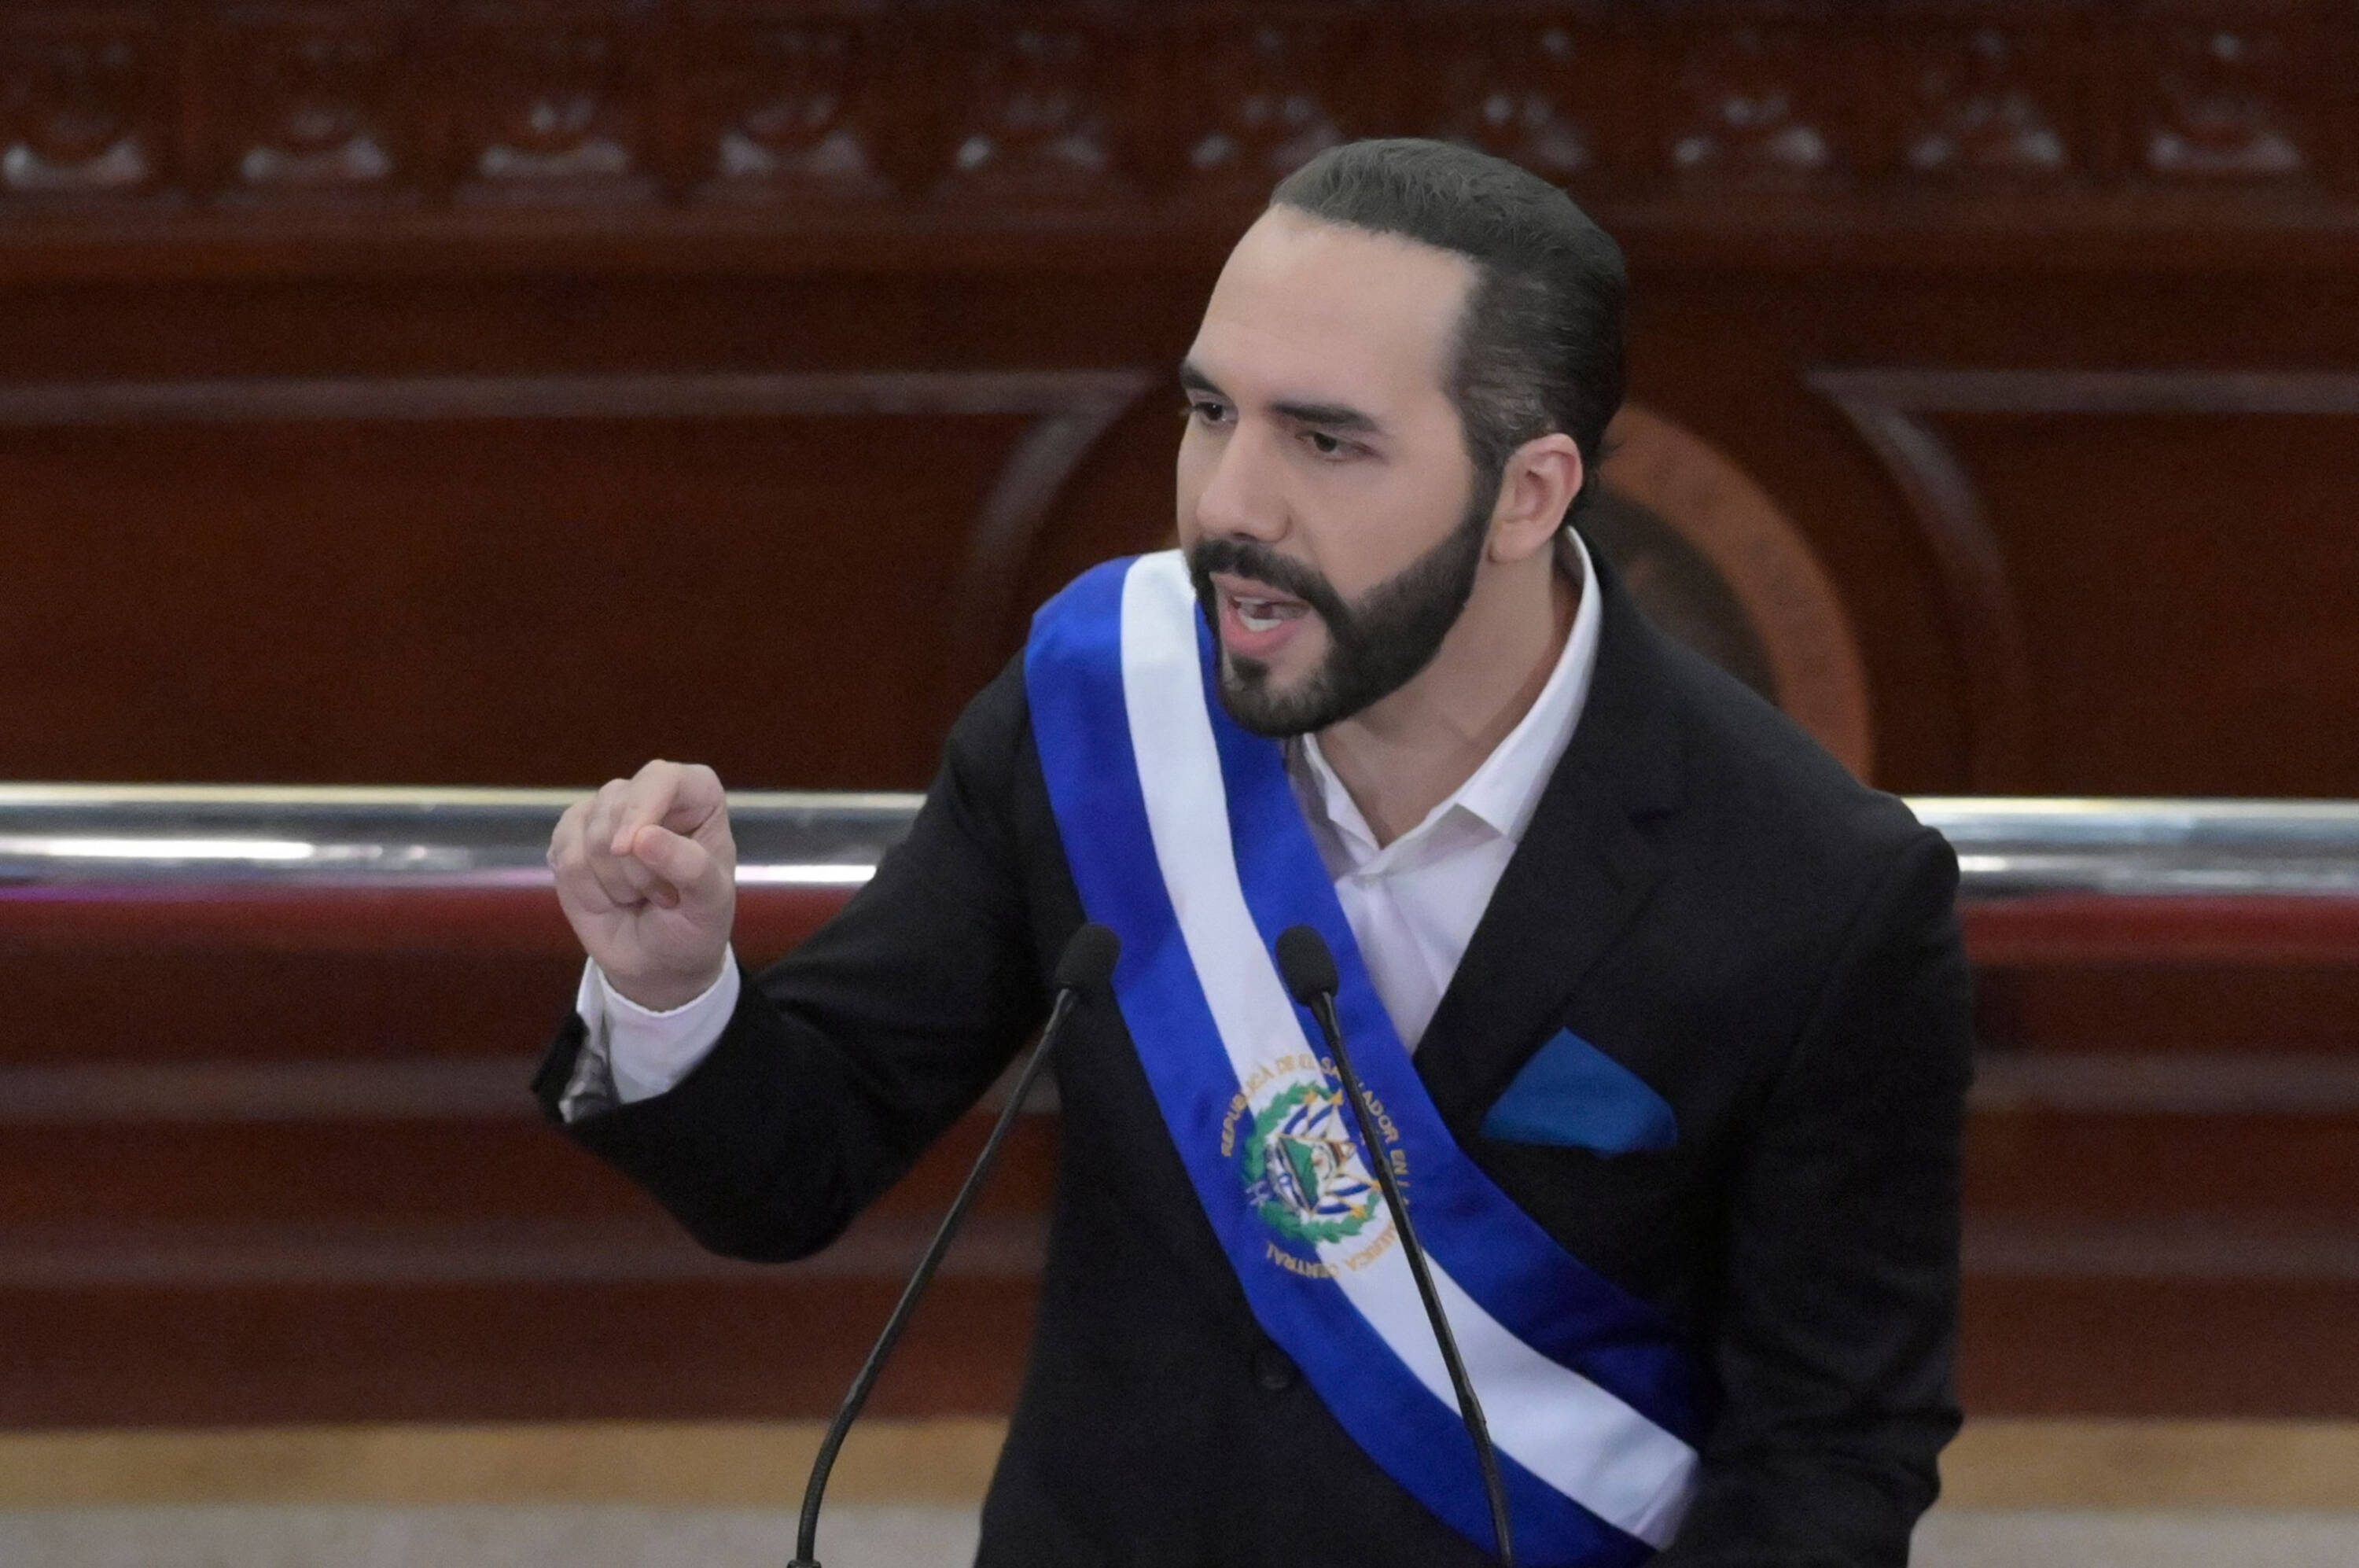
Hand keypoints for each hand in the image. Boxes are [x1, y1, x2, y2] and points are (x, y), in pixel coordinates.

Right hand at [548, 760, 737, 1011]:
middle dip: (633, 868)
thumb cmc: (695, 924)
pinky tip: (609, 899)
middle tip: (664, 896)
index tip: (627, 849)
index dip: (641, 808)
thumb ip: (689, 867)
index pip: (662, 778)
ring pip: (586, 835)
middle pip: (616, 809)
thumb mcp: (709, 903)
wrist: (660, 960)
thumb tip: (642, 836)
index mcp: (696, 795)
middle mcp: (649, 793)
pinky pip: (563, 854)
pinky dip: (585, 890)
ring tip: (639, 897)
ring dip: (612, 883)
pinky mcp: (572, 835)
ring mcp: (606, 812)